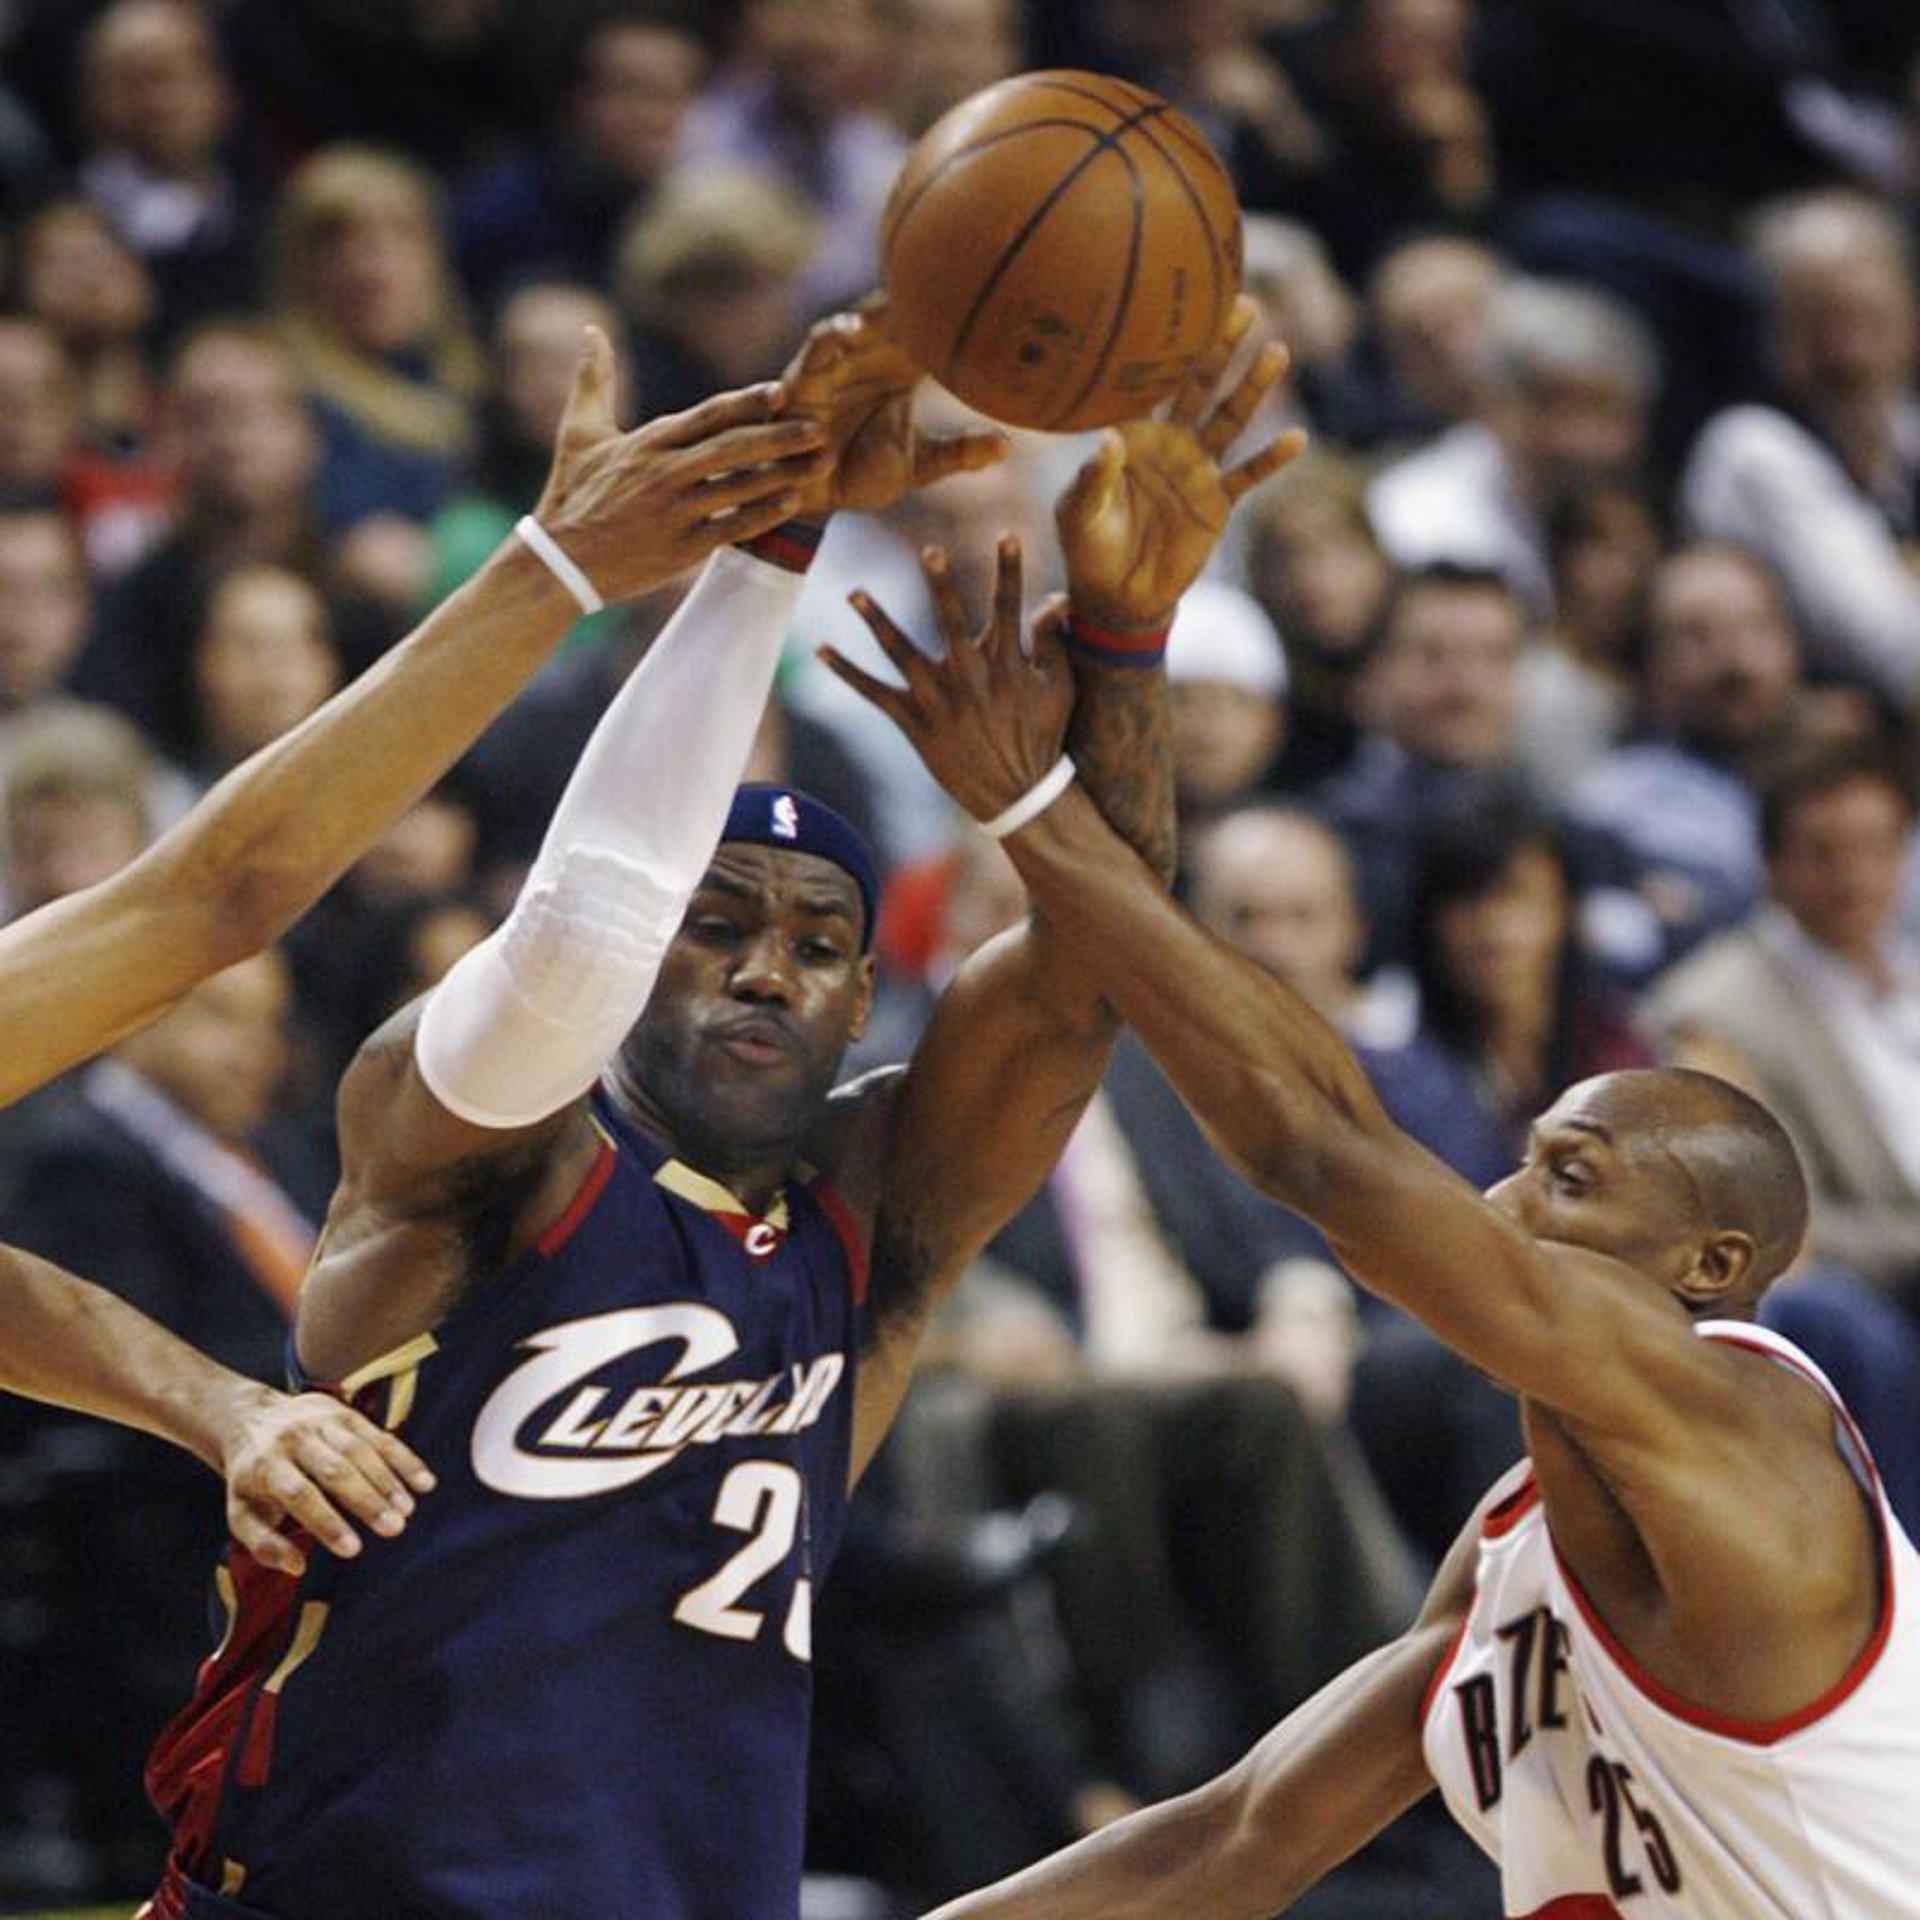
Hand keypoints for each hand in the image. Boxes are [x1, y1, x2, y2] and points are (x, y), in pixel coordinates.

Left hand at [215, 1381, 435, 1577]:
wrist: (250, 1418)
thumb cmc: (250, 1478)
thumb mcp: (240, 1512)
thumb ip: (263, 1543)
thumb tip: (297, 1566)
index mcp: (266, 1465)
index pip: (300, 1494)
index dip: (327, 1521)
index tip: (353, 1549)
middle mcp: (295, 1438)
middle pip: (336, 1469)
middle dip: (367, 1500)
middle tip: (394, 1528)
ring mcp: (322, 1422)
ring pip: (360, 1450)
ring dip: (388, 1480)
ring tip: (407, 1510)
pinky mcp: (346, 1413)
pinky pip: (379, 1435)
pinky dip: (404, 1459)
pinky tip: (424, 1481)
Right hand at [531, 326, 829, 600]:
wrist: (561, 564)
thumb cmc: (571, 494)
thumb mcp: (578, 432)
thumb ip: (593, 381)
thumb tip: (590, 332)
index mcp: (647, 443)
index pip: (706, 415)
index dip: (746, 402)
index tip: (783, 389)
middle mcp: (663, 474)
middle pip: (732, 448)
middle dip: (779, 436)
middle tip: (820, 426)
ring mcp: (674, 512)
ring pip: (738, 488)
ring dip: (783, 474)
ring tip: (822, 462)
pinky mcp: (681, 549)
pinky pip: (731, 528)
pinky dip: (764, 515)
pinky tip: (794, 502)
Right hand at [781, 300, 1007, 516]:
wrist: (824, 500)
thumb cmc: (867, 470)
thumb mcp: (919, 463)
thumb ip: (959, 452)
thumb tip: (1006, 447)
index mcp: (891, 369)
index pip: (913, 328)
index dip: (932, 307)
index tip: (963, 283)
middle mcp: (859, 362)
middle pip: (877, 320)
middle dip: (892, 302)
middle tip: (921, 283)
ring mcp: (826, 372)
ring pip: (838, 334)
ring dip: (851, 322)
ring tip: (869, 315)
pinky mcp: (798, 391)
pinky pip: (806, 364)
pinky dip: (821, 348)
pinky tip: (843, 335)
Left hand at [819, 539, 1072, 822]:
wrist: (1018, 792)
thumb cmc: (1042, 736)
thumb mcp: (1060, 688)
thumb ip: (1054, 641)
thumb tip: (1057, 598)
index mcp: (1006, 663)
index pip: (1009, 606)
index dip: (1010, 570)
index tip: (1007, 535)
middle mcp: (970, 676)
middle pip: (951, 620)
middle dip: (942, 584)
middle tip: (930, 551)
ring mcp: (940, 700)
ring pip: (902, 652)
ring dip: (878, 620)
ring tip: (855, 592)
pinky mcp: (916, 724)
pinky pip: (875, 694)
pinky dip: (848, 673)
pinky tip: (822, 651)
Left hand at [1056, 295, 1305, 632]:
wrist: (1116, 596)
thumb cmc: (1088, 548)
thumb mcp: (1078, 514)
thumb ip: (1093, 478)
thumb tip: (1111, 439)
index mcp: (1132, 435)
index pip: (1150, 382)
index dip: (1166, 347)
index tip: (1182, 306)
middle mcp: (1170, 441)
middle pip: (1199, 384)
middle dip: (1220, 346)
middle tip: (1242, 303)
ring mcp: (1197, 469)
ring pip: (1230, 420)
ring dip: (1253, 388)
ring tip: (1276, 352)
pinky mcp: (1217, 502)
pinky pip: (1248, 476)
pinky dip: (1270, 459)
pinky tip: (1296, 438)